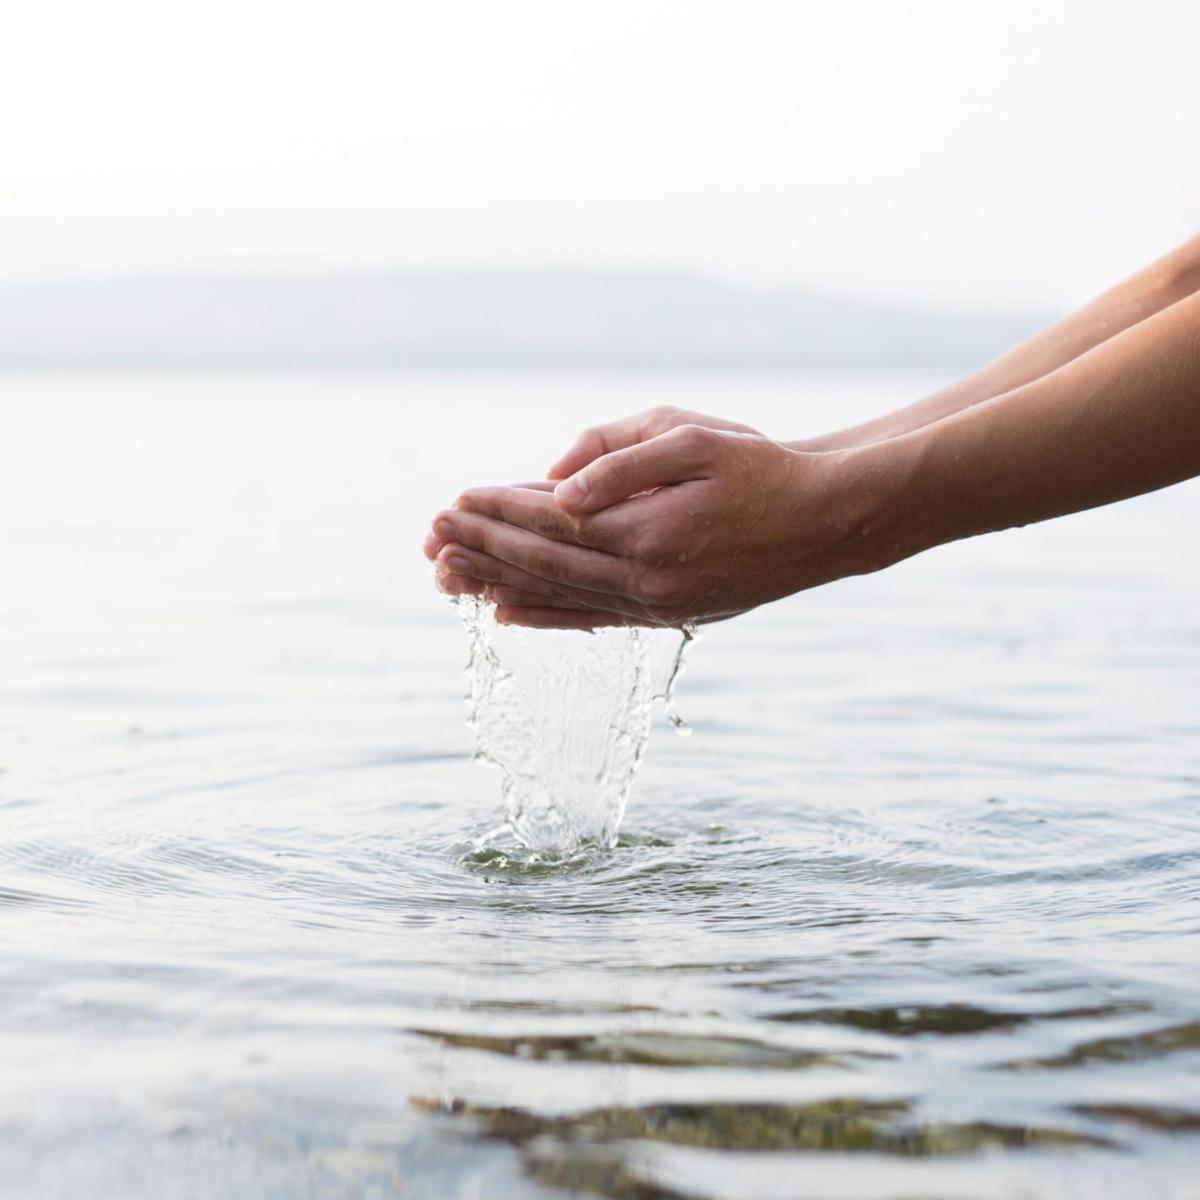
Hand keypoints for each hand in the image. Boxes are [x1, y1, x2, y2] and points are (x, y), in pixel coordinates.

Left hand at [423, 406, 762, 622]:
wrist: (824, 521)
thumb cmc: (762, 468)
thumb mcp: (695, 438)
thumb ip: (622, 459)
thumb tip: (558, 485)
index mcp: (647, 531)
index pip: (550, 520)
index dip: (497, 509)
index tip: (453, 500)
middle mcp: (644, 579)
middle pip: (542, 563)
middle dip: (481, 548)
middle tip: (430, 537)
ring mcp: (654, 605)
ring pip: (558, 596)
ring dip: (497, 584)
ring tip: (446, 575)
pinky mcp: (665, 616)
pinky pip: (589, 620)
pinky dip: (542, 617)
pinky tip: (503, 614)